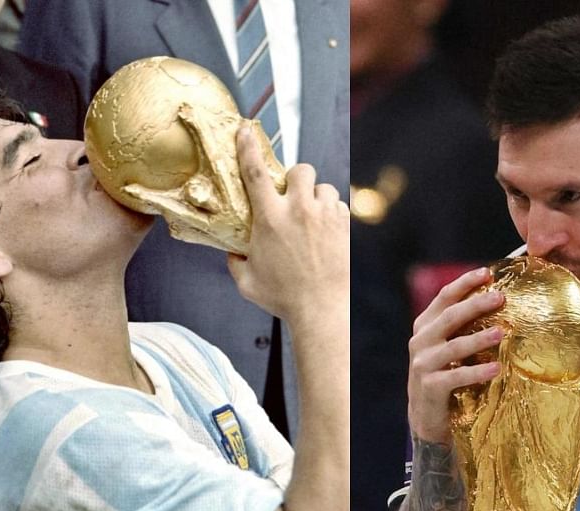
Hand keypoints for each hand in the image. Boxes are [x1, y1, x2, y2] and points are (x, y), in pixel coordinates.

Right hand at [227, 121, 348, 322]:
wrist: (324, 310)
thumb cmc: (284, 299)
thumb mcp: (248, 283)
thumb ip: (236, 263)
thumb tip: (232, 253)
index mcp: (270, 219)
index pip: (255, 173)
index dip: (248, 147)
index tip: (245, 130)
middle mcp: (299, 211)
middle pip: (300, 170)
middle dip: (297, 177)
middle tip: (293, 195)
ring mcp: (326, 216)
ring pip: (324, 189)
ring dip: (317, 199)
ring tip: (313, 222)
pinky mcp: (347, 226)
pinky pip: (341, 209)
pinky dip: (333, 217)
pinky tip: (327, 237)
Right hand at [406, 266, 505, 444]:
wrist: (426, 416)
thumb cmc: (446, 375)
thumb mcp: (449, 347)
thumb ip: (463, 327)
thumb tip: (500, 300)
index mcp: (426, 326)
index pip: (444, 297)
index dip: (464, 283)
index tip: (487, 272)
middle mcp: (421, 341)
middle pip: (450, 317)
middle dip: (475, 304)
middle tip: (501, 297)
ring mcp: (423, 364)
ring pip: (454, 346)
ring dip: (479, 338)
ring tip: (502, 332)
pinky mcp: (429, 386)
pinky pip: (456, 376)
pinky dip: (477, 372)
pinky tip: (496, 368)